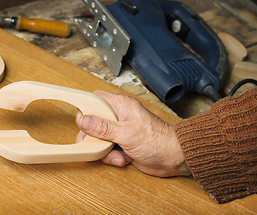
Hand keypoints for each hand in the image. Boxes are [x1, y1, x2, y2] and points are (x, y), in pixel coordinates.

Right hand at [76, 90, 190, 176]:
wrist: (173, 159)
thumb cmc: (158, 140)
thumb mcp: (127, 133)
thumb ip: (103, 128)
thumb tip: (84, 120)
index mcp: (121, 106)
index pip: (96, 99)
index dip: (86, 109)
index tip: (83, 123)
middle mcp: (119, 116)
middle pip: (94, 122)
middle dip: (94, 137)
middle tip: (97, 143)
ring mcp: (120, 131)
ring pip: (99, 138)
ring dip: (104, 150)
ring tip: (117, 154)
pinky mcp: (121, 144)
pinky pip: (107, 150)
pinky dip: (112, 157)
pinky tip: (123, 158)